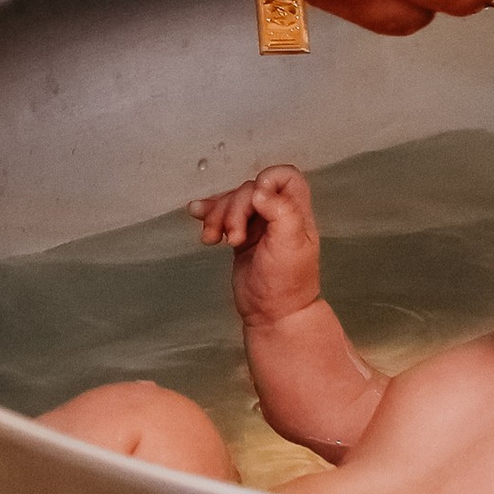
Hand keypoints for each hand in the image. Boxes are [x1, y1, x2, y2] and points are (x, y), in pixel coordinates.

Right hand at [191, 163, 321, 325]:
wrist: (273, 316)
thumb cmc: (288, 284)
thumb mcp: (290, 244)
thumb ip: (281, 211)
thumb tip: (261, 191)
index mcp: (296, 212)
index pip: (284, 177)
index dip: (267, 181)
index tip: (257, 201)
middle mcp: (277, 214)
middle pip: (250, 190)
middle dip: (234, 209)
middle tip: (234, 236)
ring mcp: (258, 226)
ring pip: (232, 202)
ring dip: (217, 215)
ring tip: (213, 237)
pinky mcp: (241, 237)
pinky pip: (222, 217)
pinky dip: (208, 213)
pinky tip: (198, 212)